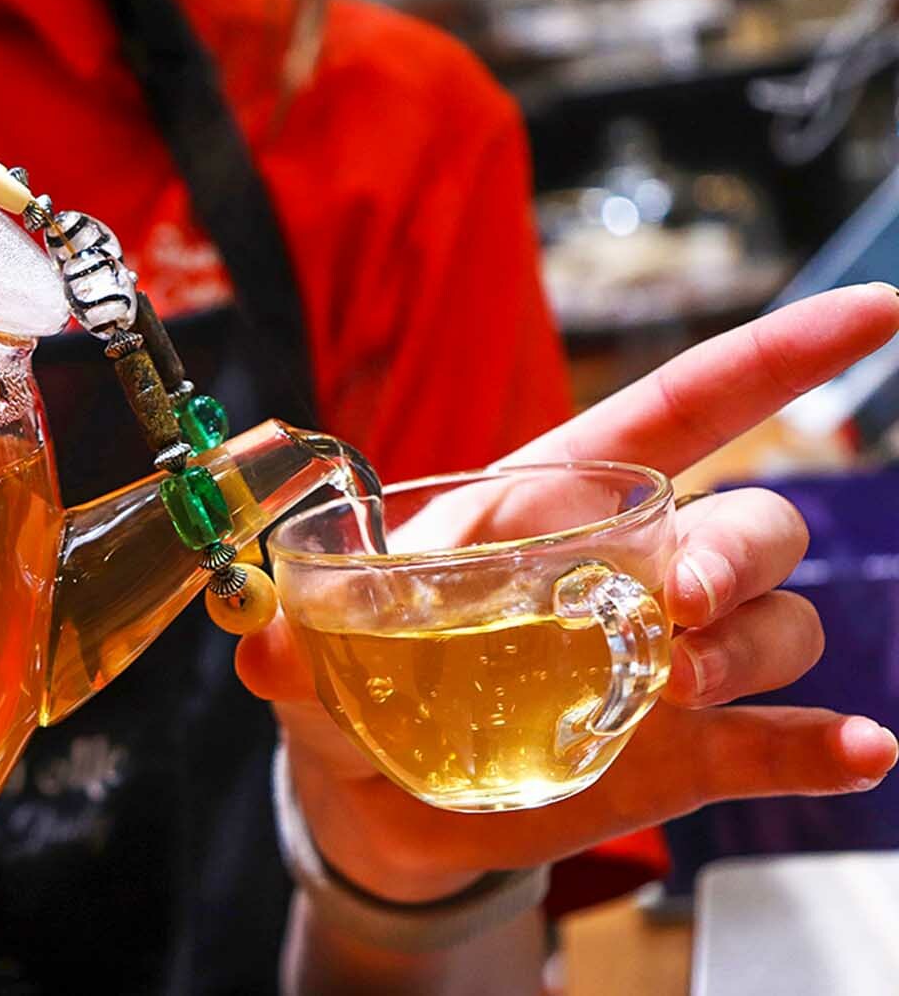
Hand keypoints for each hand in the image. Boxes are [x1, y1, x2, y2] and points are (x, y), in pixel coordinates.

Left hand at [238, 283, 898, 904]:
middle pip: (746, 521)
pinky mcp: (675, 752)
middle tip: (673, 598)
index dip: (773, 359)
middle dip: (735, 548)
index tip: (871, 312)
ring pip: (774, 621)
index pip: (678, 411)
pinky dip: (818, 745)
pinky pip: (773, 739)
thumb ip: (294, 643)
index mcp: (545, 505)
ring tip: (678, 685)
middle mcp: (626, 570)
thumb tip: (268, 644)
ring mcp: (663, 661)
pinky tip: (856, 754)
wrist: (369, 794)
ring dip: (753, 645)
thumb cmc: (351, 681)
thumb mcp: (311, 653)